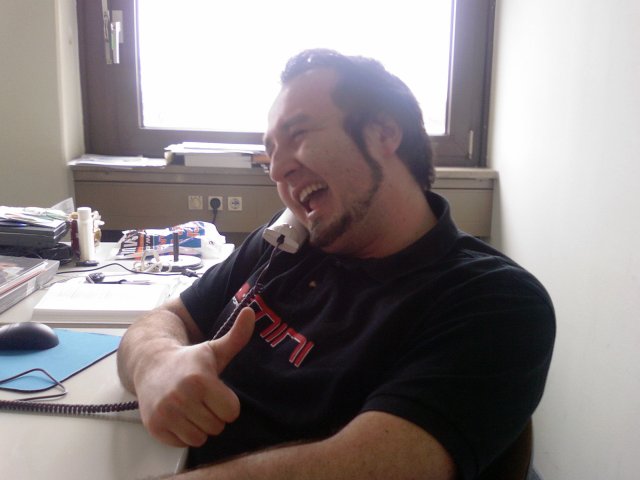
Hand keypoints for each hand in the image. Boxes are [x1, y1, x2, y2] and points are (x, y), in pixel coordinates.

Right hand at [135, 307, 255, 446]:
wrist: (150, 364)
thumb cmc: (189, 359)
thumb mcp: (214, 348)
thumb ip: (237, 336)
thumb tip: (250, 312)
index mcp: (200, 379)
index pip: (231, 411)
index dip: (227, 402)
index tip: (216, 391)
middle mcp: (181, 397)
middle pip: (217, 426)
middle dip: (214, 414)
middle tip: (203, 399)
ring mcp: (165, 413)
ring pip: (200, 438)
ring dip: (200, 426)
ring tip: (192, 407)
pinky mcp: (154, 427)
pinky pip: (182, 443)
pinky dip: (183, 434)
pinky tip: (179, 415)